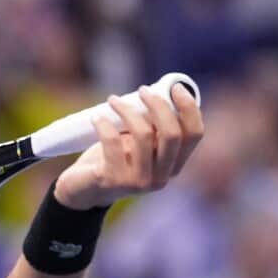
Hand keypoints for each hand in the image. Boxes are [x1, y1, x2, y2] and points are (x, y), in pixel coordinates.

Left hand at [54, 84, 203, 209]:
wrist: (83, 189)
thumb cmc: (114, 158)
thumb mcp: (139, 144)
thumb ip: (154, 128)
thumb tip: (158, 93)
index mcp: (174, 165)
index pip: (195, 135)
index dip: (189, 108)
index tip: (175, 87)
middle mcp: (161, 177)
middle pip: (172, 134)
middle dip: (159, 105)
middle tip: (142, 90)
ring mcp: (139, 181)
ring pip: (143, 135)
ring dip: (127, 110)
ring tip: (113, 100)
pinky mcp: (114, 180)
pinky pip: (113, 142)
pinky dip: (104, 125)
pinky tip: (96, 118)